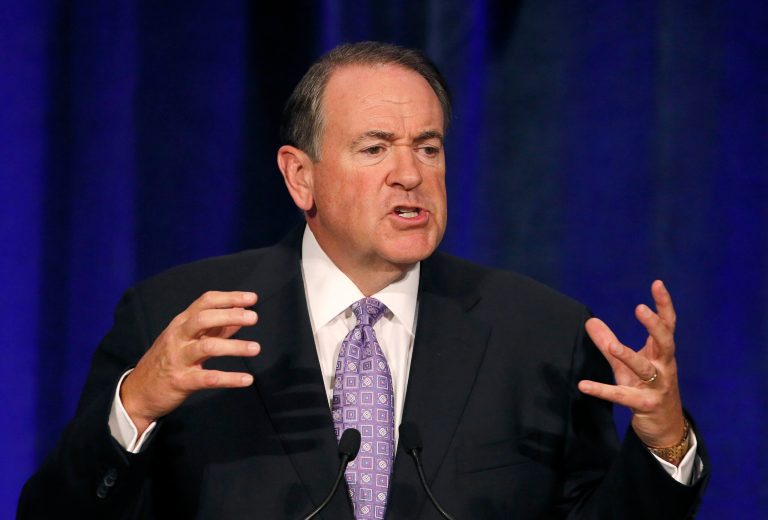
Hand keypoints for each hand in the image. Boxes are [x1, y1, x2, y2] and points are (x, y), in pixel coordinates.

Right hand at [121, 291, 260, 434]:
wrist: (138, 393)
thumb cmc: (167, 361)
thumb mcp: (188, 339)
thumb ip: (216, 328)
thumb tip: (240, 315)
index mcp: (181, 324)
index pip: (205, 302)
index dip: (229, 298)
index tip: (252, 298)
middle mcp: (179, 337)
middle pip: (204, 318)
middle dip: (230, 315)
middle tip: (254, 317)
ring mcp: (179, 358)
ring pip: (208, 347)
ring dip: (234, 346)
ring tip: (256, 348)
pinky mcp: (181, 381)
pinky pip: (209, 378)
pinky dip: (230, 378)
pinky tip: (247, 379)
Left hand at [577, 280, 685, 447]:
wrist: (666, 429)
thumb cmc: (647, 390)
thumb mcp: (626, 365)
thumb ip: (608, 342)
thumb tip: (589, 321)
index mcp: (661, 354)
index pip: (667, 326)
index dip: (664, 305)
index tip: (657, 283)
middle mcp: (664, 367)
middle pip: (665, 342)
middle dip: (654, 325)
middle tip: (641, 308)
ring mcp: (657, 387)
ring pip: (645, 368)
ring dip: (628, 356)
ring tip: (611, 346)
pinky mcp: (645, 405)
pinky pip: (623, 396)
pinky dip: (603, 390)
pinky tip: (584, 385)